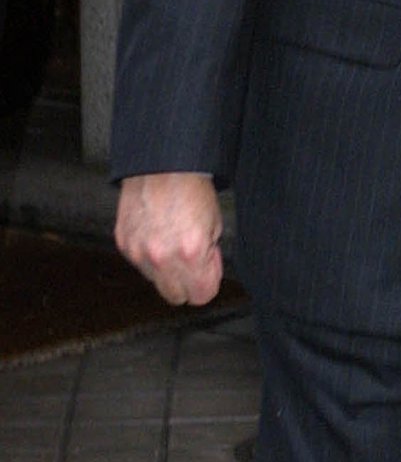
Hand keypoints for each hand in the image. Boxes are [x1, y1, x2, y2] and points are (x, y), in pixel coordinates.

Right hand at [114, 172, 224, 305]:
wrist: (162, 164)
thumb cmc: (192, 188)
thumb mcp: (215, 223)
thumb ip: (209, 257)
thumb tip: (203, 275)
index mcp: (191, 253)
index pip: (200, 296)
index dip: (208, 283)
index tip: (209, 270)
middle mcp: (162, 257)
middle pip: (176, 297)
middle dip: (187, 283)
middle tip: (193, 260)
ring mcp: (139, 252)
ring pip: (156, 282)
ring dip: (166, 269)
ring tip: (173, 240)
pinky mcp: (124, 243)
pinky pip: (139, 264)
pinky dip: (149, 255)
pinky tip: (157, 233)